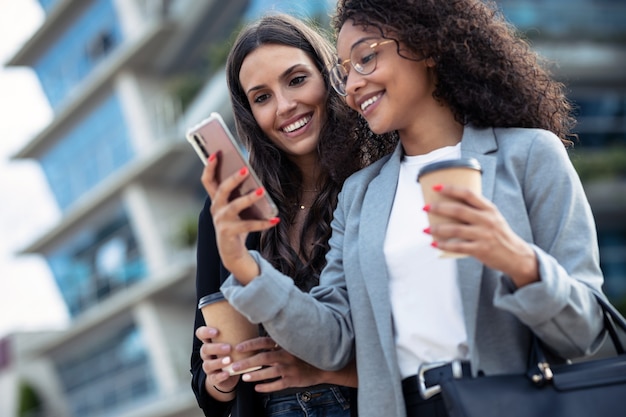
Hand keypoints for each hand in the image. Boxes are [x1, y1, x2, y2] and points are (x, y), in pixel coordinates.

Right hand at [196, 326, 239, 395]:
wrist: (230, 374)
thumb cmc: (233, 353)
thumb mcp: (233, 342)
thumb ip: (237, 332)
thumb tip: (251, 318)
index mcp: (210, 342)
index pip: (201, 334)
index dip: (206, 332)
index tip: (217, 331)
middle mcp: (206, 354)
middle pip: (205, 349)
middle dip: (216, 348)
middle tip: (229, 347)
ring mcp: (209, 366)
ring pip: (208, 364)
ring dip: (218, 362)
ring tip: (229, 360)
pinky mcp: (213, 378)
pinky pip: (214, 377)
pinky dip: (220, 376)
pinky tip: (227, 373)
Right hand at [200, 153, 278, 282]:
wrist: (232, 252)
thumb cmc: (237, 224)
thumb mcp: (236, 207)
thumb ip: (239, 193)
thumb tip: (252, 174)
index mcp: (216, 199)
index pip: (207, 180)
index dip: (209, 167)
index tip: (216, 153)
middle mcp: (215, 208)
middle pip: (221, 189)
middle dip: (233, 178)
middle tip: (246, 169)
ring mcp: (221, 221)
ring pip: (234, 206)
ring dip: (248, 198)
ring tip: (261, 191)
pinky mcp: (229, 233)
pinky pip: (248, 225)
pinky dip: (263, 223)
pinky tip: (275, 220)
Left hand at [229, 337, 329, 392]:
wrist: (321, 367)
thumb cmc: (302, 354)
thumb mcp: (291, 345)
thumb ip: (276, 344)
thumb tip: (256, 344)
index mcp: (284, 344)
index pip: (264, 342)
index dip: (251, 344)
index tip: (238, 348)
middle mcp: (286, 355)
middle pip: (263, 358)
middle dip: (247, 362)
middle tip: (234, 367)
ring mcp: (290, 368)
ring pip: (269, 372)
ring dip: (255, 375)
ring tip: (244, 377)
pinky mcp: (293, 380)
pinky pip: (277, 385)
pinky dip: (266, 387)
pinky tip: (257, 388)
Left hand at [425, 184, 537, 286]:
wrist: (516, 256)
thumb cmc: (499, 235)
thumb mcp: (493, 218)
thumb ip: (476, 211)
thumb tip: (450, 205)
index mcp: (489, 209)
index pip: (468, 194)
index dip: (451, 189)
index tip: (436, 187)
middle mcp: (487, 220)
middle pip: (459, 210)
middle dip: (439, 208)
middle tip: (426, 207)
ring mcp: (484, 235)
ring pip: (456, 229)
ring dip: (438, 228)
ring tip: (426, 229)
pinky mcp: (481, 249)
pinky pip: (458, 246)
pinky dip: (444, 245)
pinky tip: (435, 244)